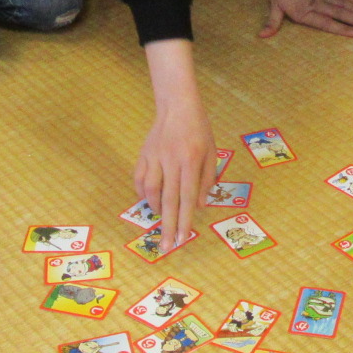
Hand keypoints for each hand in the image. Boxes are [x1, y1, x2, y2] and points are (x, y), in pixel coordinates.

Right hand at [136, 40, 219, 252]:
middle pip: (169, 200)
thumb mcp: (212, 152)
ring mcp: (155, 157)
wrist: (177, 105)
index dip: (185, 220)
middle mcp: (171, 160)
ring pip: (152, 190)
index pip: (188, 197)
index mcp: (191, 160)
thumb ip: (208, 178)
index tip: (182, 239)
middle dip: (168, 226)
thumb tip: (200, 205)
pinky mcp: (144, 154)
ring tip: (161, 220)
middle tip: (166, 246)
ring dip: (156, 209)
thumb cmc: (199, 129)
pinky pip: (140, 179)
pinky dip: (144, 194)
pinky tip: (150, 201)